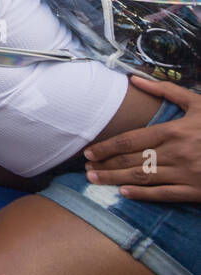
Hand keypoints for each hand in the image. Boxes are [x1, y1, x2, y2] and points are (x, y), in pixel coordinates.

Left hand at [83, 76, 200, 202]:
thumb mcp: (198, 103)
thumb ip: (166, 90)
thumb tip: (134, 79)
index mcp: (175, 131)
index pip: (131, 141)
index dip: (107, 147)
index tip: (88, 152)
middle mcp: (177, 154)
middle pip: (132, 161)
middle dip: (106, 165)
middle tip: (85, 168)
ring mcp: (186, 174)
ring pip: (143, 179)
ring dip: (115, 180)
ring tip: (95, 180)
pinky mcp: (196, 191)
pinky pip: (164, 195)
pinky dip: (142, 196)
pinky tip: (124, 193)